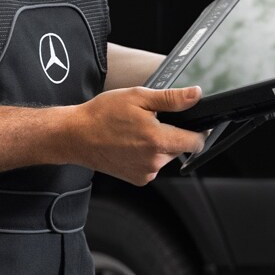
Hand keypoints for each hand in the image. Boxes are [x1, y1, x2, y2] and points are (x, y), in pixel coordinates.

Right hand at [62, 84, 203, 184]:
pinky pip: (154, 166)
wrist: (75, 136)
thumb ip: (171, 98)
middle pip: (181, 148)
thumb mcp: (138, 97)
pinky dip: (148, 156)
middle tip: (153, 122)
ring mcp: (146, 172)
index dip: (199, 131)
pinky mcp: (138, 179)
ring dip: (160, 145)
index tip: (195, 124)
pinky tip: (132, 144)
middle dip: (173, 134)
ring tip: (137, 132)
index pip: (197, 142)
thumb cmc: (102, 115)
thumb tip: (195, 95)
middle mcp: (154, 161)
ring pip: (166, 157)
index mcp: (158, 140)